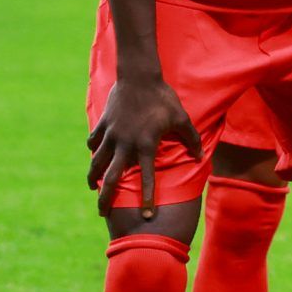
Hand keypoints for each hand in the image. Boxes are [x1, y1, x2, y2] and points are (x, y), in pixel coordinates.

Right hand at [86, 69, 200, 219]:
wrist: (139, 76)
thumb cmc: (163, 98)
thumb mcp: (182, 118)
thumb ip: (191, 139)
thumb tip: (199, 157)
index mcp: (146, 145)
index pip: (147, 178)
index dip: (148, 197)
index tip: (147, 215)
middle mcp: (125, 144)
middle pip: (110, 177)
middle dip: (105, 198)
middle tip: (102, 213)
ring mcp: (111, 134)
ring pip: (97, 162)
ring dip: (93, 177)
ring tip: (92, 187)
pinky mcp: (102, 124)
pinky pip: (94, 142)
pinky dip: (93, 150)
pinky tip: (94, 155)